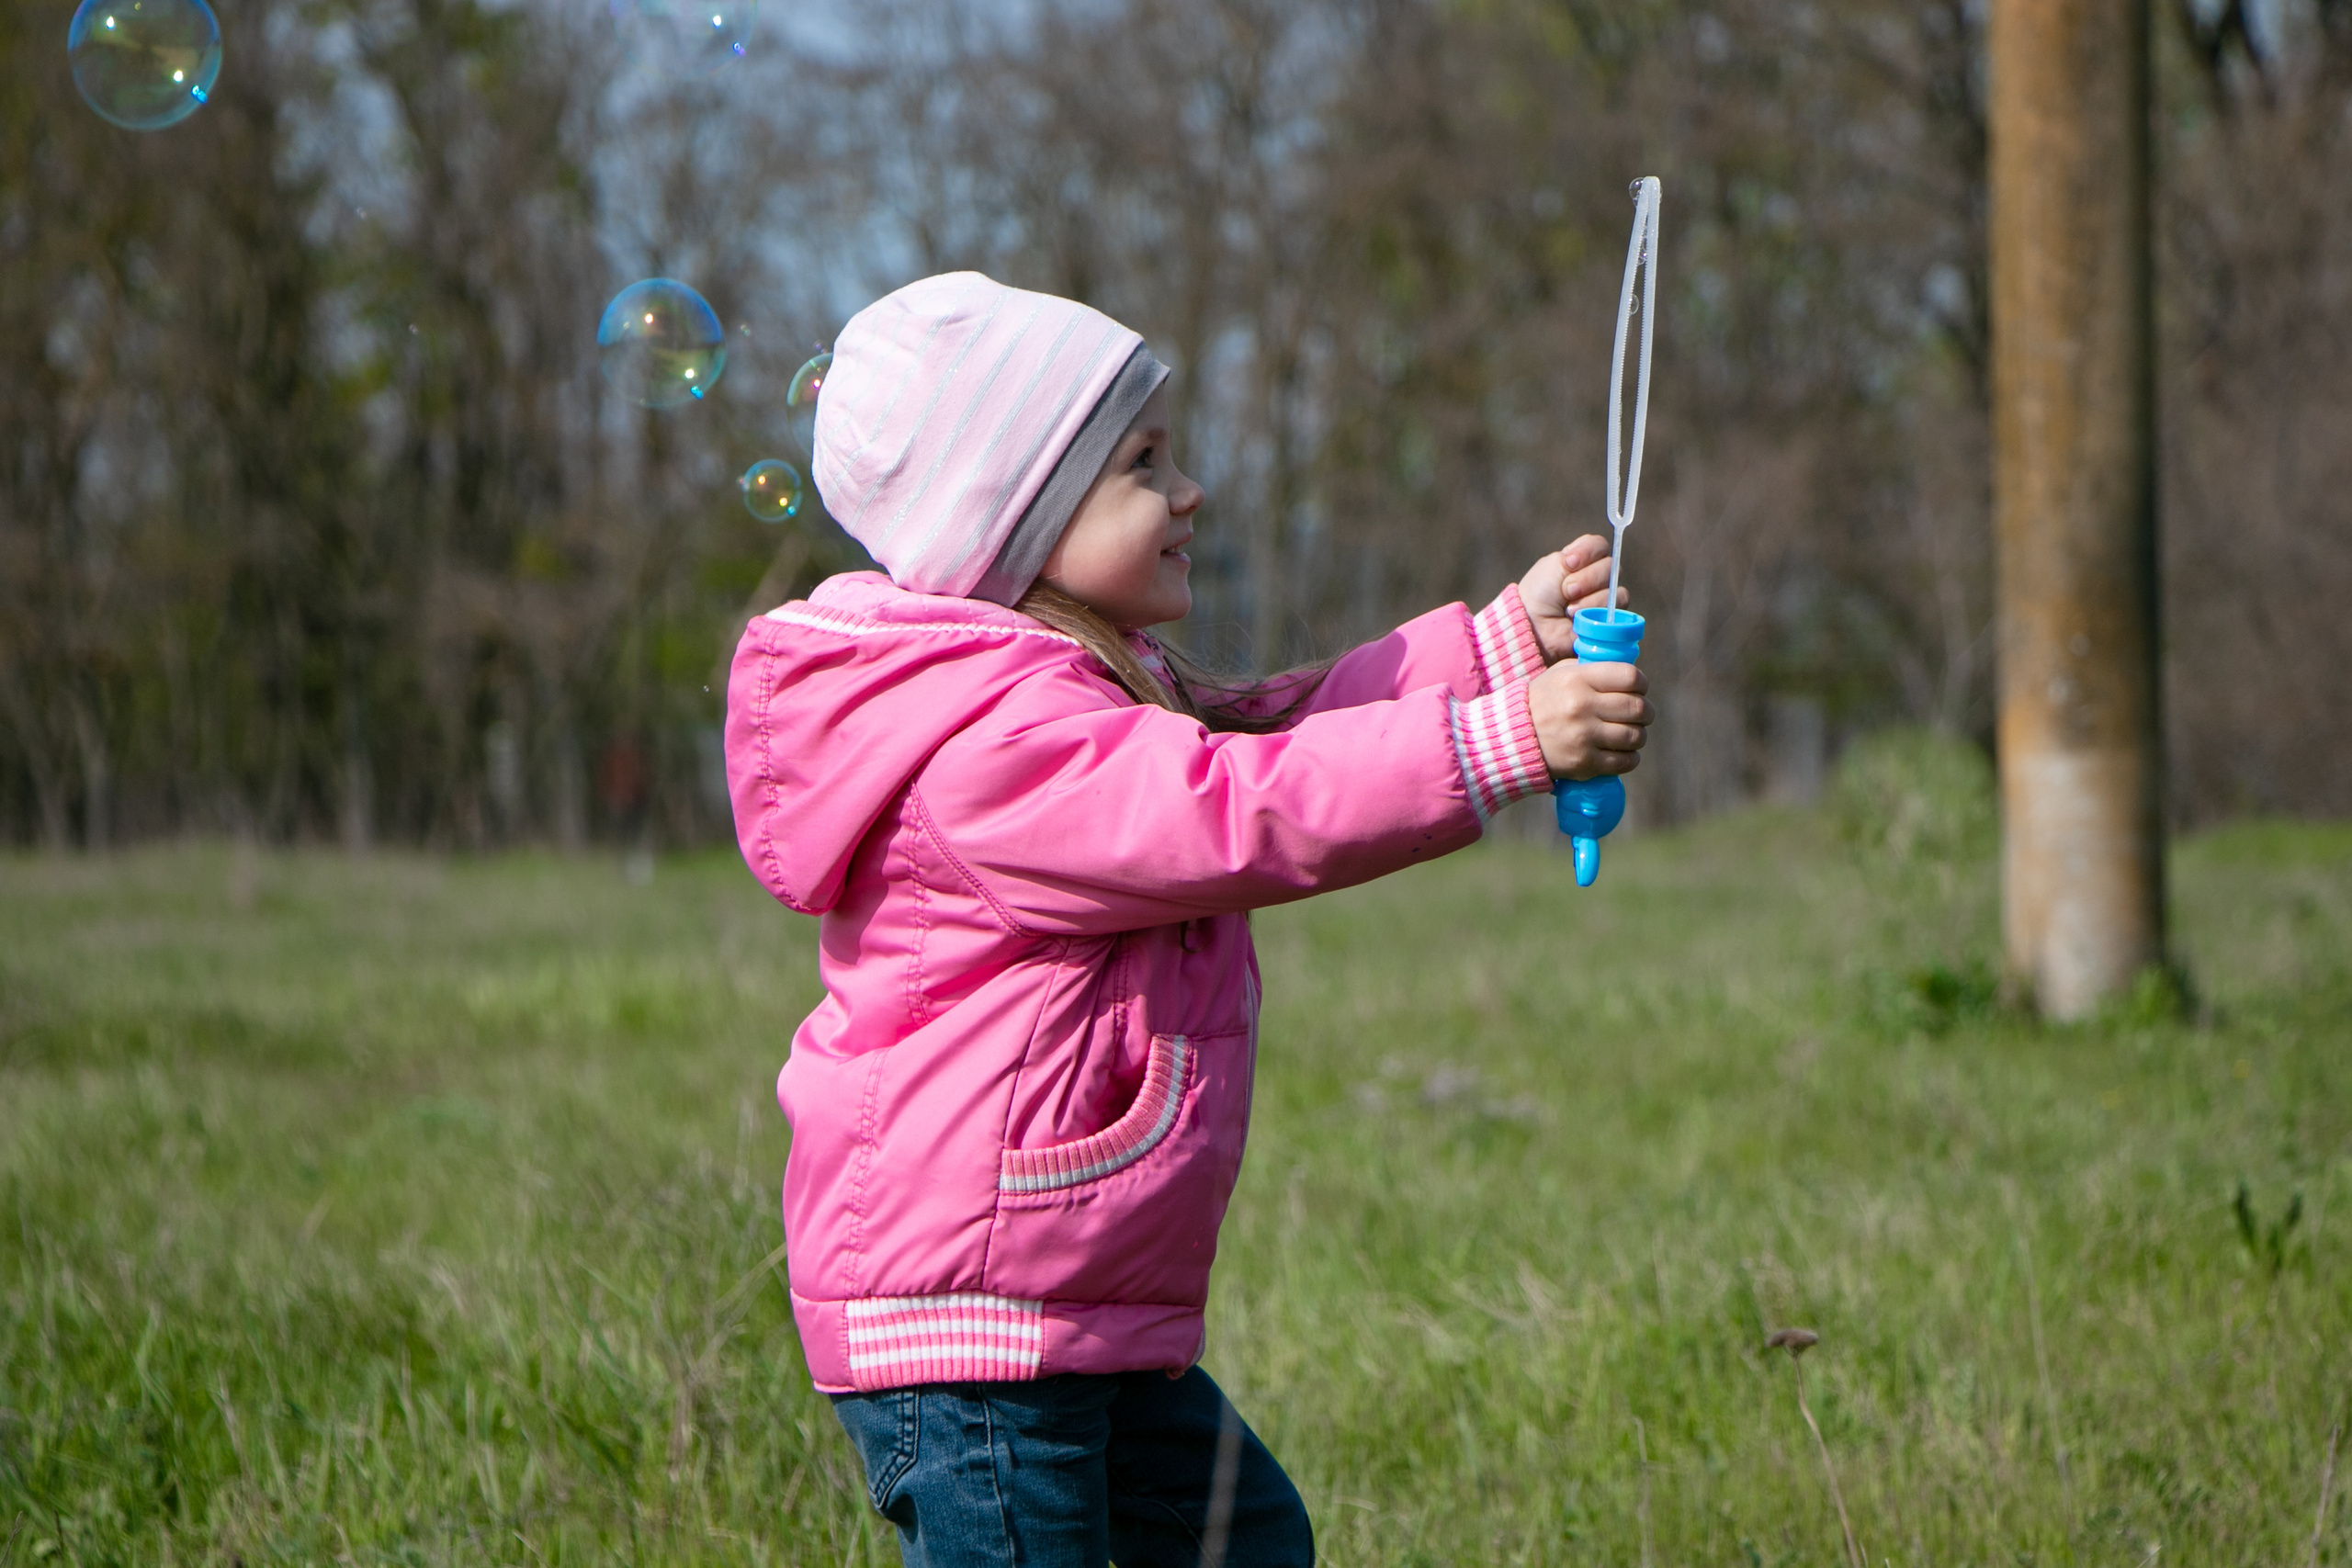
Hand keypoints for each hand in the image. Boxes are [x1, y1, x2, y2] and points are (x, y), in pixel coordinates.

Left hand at [1518, 535, 1630, 662]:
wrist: (1534, 624)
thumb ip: (1580, 555)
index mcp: (1582, 559)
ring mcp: (1605, 596)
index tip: (1570, 563)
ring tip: (1568, 609)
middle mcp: (1596, 576)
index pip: (1600, 545)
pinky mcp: (1610, 617)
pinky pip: (1616, 607)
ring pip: (1615, 588)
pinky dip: (1595, 610)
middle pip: (1610, 566)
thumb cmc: (1540, 593)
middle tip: (1567, 590)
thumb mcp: (1554, 564)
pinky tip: (1579, 618)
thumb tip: (1605, 562)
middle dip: (1586, 578)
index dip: (1589, 552)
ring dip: (1588, 599)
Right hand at [1527, 656, 1652, 779]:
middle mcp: (1581, 706)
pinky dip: (1630, 757)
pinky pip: (1625, 762)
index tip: (1640, 689)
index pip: (1630, 677)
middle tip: (1642, 714)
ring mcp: (1584, 737)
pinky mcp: (1584, 763)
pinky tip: (1623, 752)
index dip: (1642, 683)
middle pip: (1637, 708)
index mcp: (1577, 679)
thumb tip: (1630, 676)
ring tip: (1631, 734)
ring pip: (1635, 736)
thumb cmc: (1543, 701)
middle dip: (1646, 712)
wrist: (1509, 737)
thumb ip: (1594, 670)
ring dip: (1639, 735)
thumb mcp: (1561, 674)